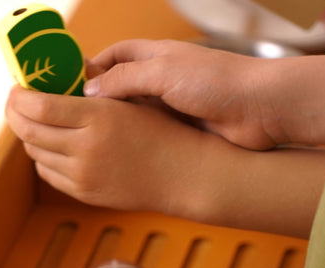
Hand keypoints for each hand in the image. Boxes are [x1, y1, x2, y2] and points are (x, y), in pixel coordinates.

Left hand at [4, 84, 212, 215]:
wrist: (182, 174)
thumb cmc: (160, 131)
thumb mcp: (127, 101)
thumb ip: (90, 93)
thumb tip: (54, 82)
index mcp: (98, 117)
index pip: (40, 106)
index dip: (19, 97)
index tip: (15, 90)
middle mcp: (86, 149)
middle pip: (30, 131)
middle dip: (15, 115)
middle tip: (15, 104)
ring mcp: (83, 176)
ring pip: (36, 153)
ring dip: (30, 136)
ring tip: (35, 123)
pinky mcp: (84, 194)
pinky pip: (48, 174)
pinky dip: (43, 158)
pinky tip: (51, 146)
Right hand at [83, 39, 281, 150]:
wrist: (259, 110)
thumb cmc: (216, 83)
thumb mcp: (164, 74)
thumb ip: (124, 80)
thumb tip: (88, 92)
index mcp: (155, 55)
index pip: (113, 56)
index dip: (89, 70)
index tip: (65, 87)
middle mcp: (159, 78)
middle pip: (117, 87)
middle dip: (94, 101)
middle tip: (67, 120)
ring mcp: (168, 106)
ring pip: (129, 115)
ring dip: (110, 125)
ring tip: (83, 141)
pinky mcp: (177, 130)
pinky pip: (145, 134)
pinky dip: (128, 142)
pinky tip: (113, 155)